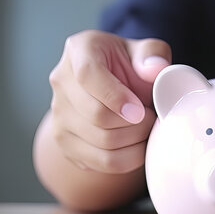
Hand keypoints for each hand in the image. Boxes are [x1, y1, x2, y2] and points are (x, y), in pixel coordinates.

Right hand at [48, 29, 170, 173]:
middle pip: (95, 115)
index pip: (88, 76)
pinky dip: (129, 158)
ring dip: (135, 140)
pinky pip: (102, 162)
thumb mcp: (145, 51)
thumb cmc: (131, 66)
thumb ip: (153, 54)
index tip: (140, 110)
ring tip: (146, 127)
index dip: (116, 96)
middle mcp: (61, 82)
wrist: (114, 89)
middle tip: (152, 117)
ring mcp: (59, 116)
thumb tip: (155, 69)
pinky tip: (138, 143)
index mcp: (79, 50)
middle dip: (135, 122)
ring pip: (101, 142)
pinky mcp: (66, 144)